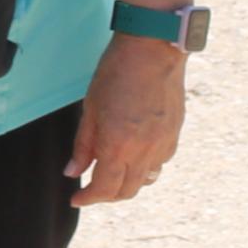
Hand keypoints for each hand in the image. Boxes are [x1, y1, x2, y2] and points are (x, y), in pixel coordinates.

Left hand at [68, 32, 184, 203]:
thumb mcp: (90, 108)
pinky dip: (145, 167)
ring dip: (127, 184)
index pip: (104, 189)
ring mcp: (163, 144)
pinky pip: (160, 163)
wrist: (153, 49)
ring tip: (112, 174)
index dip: (88, 198)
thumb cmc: (116, 72)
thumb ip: (83, 145)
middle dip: (106, 196)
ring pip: (145, 180)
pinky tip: (134, 155)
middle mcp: (144, 151)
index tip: (77, 198)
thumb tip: (73, 172)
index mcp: (118, 146)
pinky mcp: (175, 135)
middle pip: (126, 191)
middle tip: (91, 189)